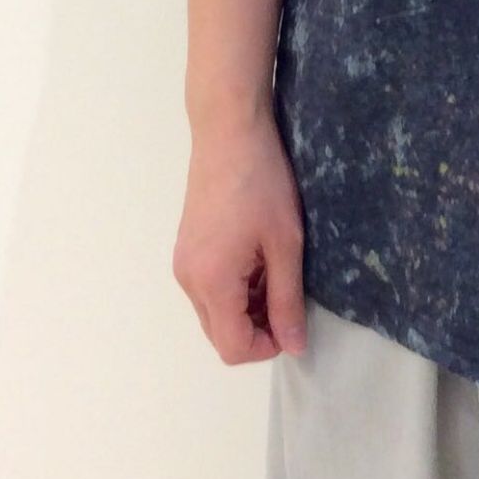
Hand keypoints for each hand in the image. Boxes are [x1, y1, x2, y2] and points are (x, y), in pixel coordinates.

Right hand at [173, 112, 309, 365]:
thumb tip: (294, 346)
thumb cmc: (263, 184)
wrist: (229, 132)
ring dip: (246, 307)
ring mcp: (184, 263)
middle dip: (257, 328)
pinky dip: (234, 287)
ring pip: (215, 311)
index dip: (267, 346)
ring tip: (276, 269)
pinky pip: (209, 287)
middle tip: (288, 296)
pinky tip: (258, 256)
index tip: (294, 320)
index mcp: (211, 283)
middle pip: (220, 333)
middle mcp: (189, 281)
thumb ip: (287, 300)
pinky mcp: (187, 247)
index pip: (233, 347)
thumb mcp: (285, 244)